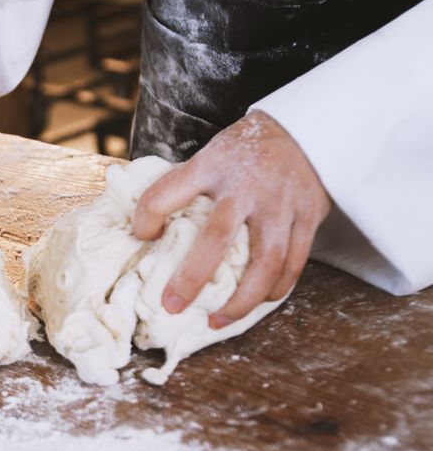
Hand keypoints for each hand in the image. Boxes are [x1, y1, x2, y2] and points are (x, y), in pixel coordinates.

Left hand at [131, 110, 330, 328]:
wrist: (303, 129)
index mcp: (212, 165)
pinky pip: (294, 262)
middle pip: (217, 238)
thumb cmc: (244, 150)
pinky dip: (275, 288)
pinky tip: (259, 303)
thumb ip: (185, 186)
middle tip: (171, 306)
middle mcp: (247, 186)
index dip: (148, 215)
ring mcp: (281, 203)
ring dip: (242, 299)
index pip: (168, 191)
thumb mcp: (209, 154)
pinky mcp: (309, 215)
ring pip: (266, 261)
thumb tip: (147, 228)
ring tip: (218, 321)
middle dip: (192, 277)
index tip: (142, 235)